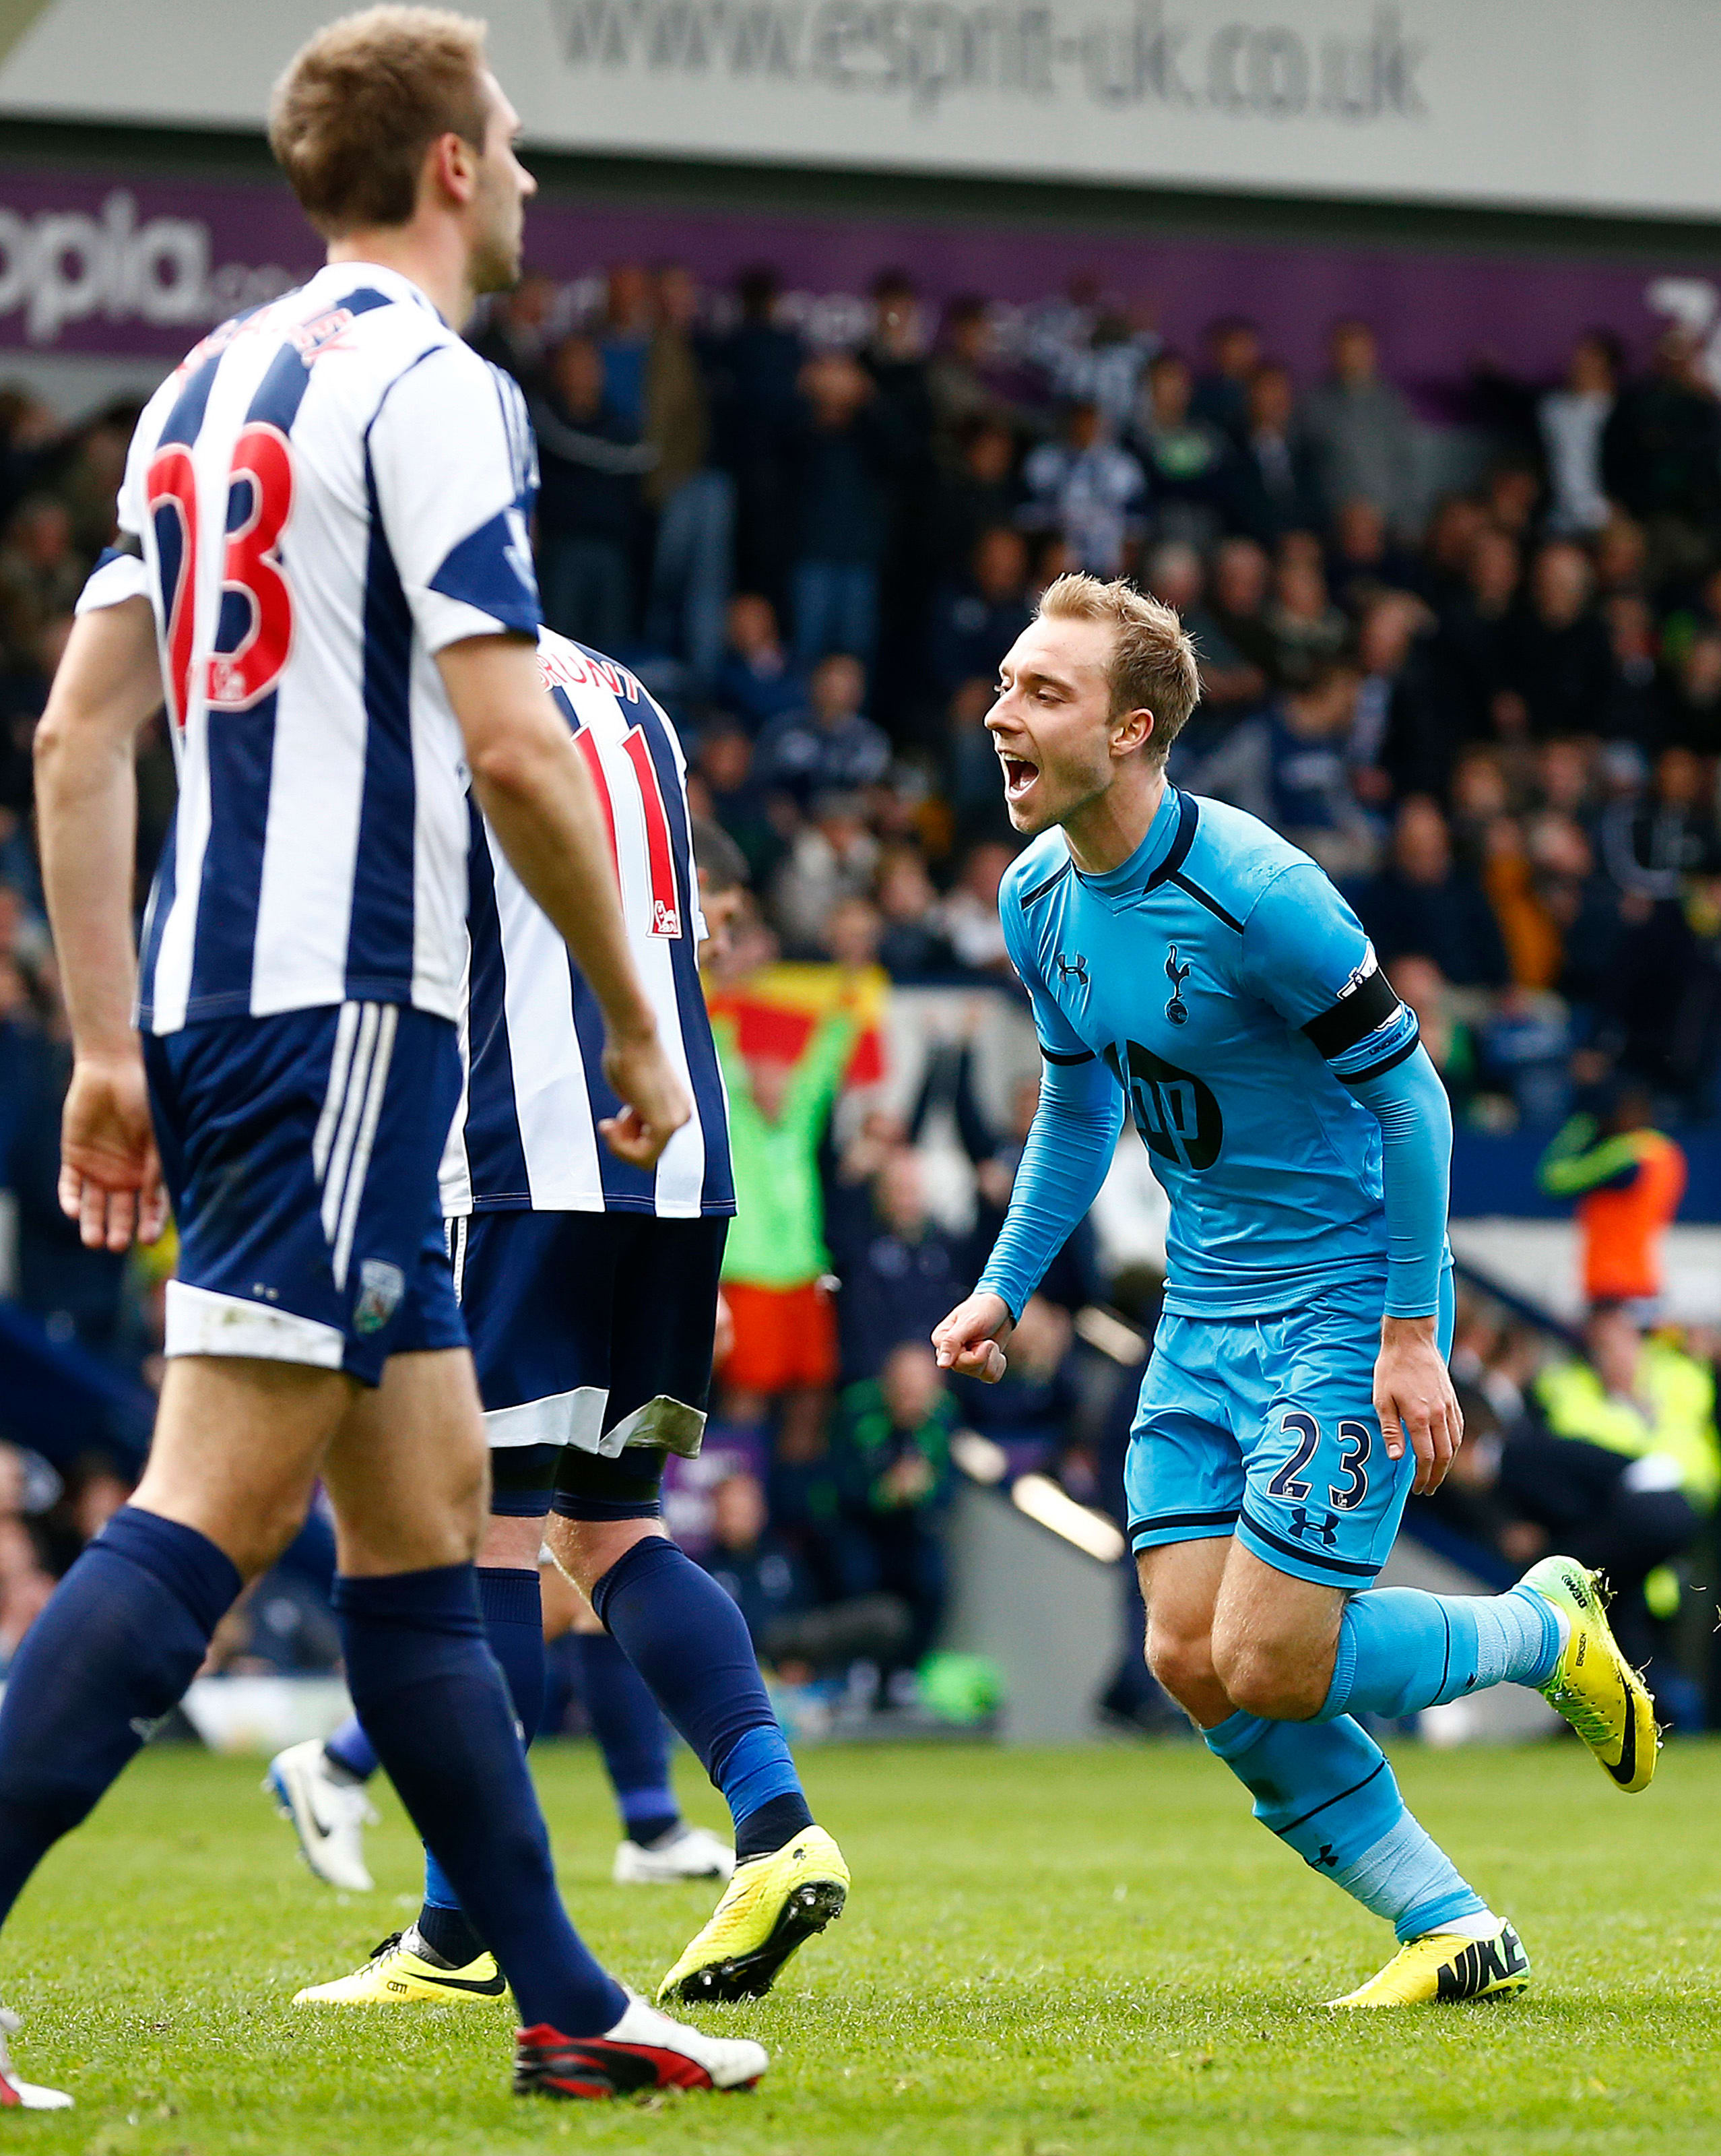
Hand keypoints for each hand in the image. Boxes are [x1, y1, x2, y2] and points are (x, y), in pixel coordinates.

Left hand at [59, 1049, 166, 1251]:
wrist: (114, 1067)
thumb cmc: (147, 1097)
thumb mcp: (160, 1134)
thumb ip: (159, 1166)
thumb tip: (164, 1200)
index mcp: (152, 1169)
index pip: (153, 1206)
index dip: (151, 1223)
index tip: (148, 1239)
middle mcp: (126, 1173)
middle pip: (122, 1212)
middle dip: (120, 1230)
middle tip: (117, 1245)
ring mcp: (99, 1166)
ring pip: (93, 1205)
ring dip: (92, 1224)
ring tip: (93, 1241)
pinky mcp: (74, 1156)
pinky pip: (69, 1185)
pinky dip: (69, 1199)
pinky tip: (72, 1211)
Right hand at [599, 1026, 690, 1168]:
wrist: (632, 1036)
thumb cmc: (625, 1055)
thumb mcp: (632, 1091)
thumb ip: (637, 1112)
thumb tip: (630, 1130)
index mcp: (676, 1108)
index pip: (650, 1145)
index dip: (625, 1140)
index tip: (613, 1121)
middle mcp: (682, 1116)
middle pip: (647, 1156)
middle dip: (622, 1143)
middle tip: (610, 1122)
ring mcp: (676, 1122)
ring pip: (644, 1159)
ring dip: (620, 1145)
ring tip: (612, 1121)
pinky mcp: (666, 1124)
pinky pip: (642, 1156)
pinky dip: (620, 1147)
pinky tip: (610, 1126)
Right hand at [932, 1291, 1013, 1382]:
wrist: (1001, 1306)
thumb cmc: (982, 1308)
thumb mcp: (968, 1322)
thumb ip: (952, 1342)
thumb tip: (941, 1364)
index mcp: (941, 1341)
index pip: (956, 1363)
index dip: (975, 1355)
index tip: (982, 1339)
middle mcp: (951, 1353)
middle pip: (968, 1369)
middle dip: (985, 1355)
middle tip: (987, 1339)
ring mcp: (965, 1361)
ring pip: (981, 1374)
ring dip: (993, 1358)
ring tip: (990, 1342)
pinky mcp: (980, 1365)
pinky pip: (990, 1377)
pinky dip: (998, 1364)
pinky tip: (996, 1351)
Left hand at [1374, 1314, 1463, 1495]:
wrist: (1411, 1340)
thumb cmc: (1391, 1369)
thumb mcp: (1382, 1399)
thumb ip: (1390, 1430)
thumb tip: (1397, 1458)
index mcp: (1419, 1417)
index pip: (1427, 1457)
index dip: (1424, 1477)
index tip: (1419, 1489)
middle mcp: (1438, 1414)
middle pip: (1444, 1455)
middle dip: (1437, 1476)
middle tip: (1429, 1489)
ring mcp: (1448, 1406)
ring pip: (1455, 1444)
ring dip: (1448, 1464)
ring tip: (1437, 1475)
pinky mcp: (1452, 1399)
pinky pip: (1459, 1428)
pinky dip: (1454, 1445)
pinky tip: (1447, 1450)